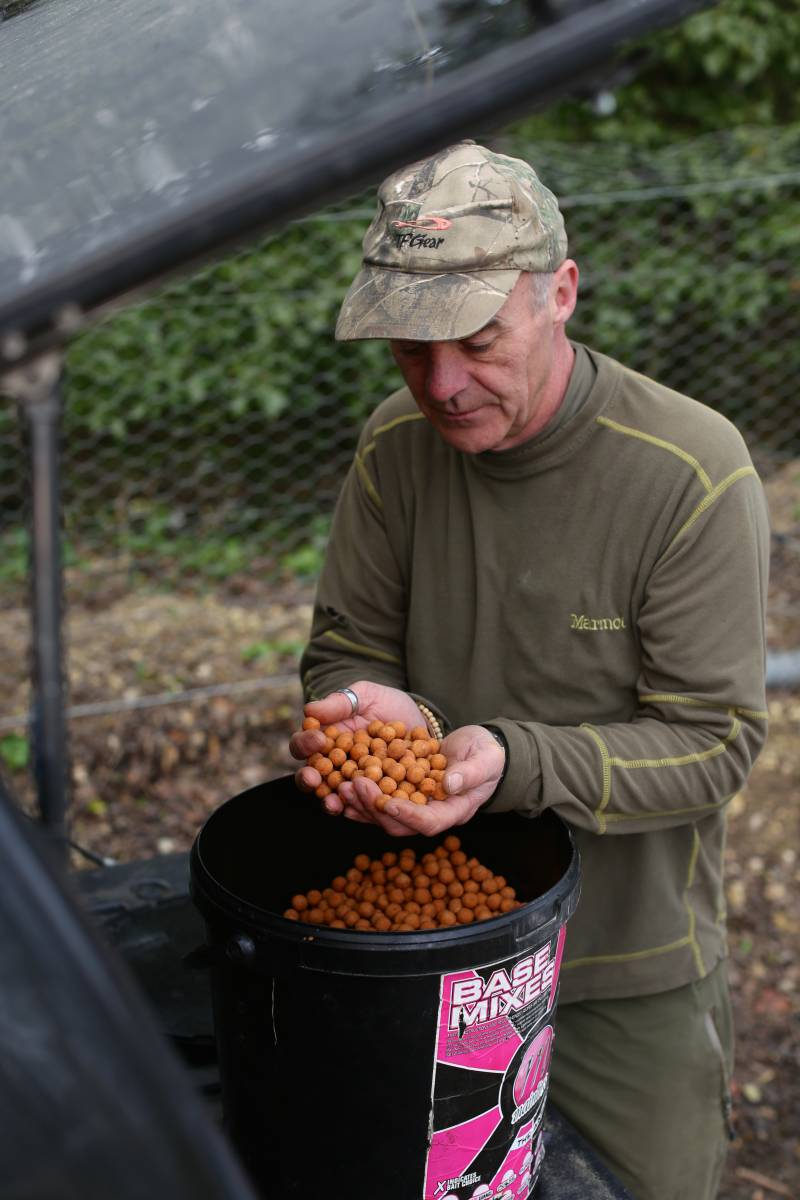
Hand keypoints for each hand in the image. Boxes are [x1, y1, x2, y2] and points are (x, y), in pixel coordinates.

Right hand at [290, 681, 430, 814]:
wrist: (420, 723)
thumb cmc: (387, 705)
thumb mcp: (365, 695)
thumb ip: (340, 702)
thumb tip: (310, 709)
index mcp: (322, 740)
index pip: (303, 744)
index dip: (306, 743)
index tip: (318, 738)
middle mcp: (331, 766)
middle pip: (310, 776)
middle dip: (309, 778)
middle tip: (313, 777)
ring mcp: (350, 784)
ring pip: (332, 796)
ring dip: (329, 800)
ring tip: (333, 801)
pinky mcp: (371, 797)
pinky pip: (361, 807)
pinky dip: (358, 810)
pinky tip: (356, 811)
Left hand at [337, 724, 504, 836]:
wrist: (480, 748)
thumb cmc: (488, 754)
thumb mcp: (486, 760)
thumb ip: (470, 773)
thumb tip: (448, 785)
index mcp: (454, 811)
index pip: (428, 822)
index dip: (407, 815)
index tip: (387, 802)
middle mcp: (431, 814)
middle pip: (399, 823)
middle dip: (375, 808)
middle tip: (355, 786)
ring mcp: (415, 805)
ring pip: (384, 815)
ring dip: (362, 803)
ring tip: (343, 785)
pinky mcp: (403, 793)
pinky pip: (379, 799)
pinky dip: (361, 794)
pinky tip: (343, 782)